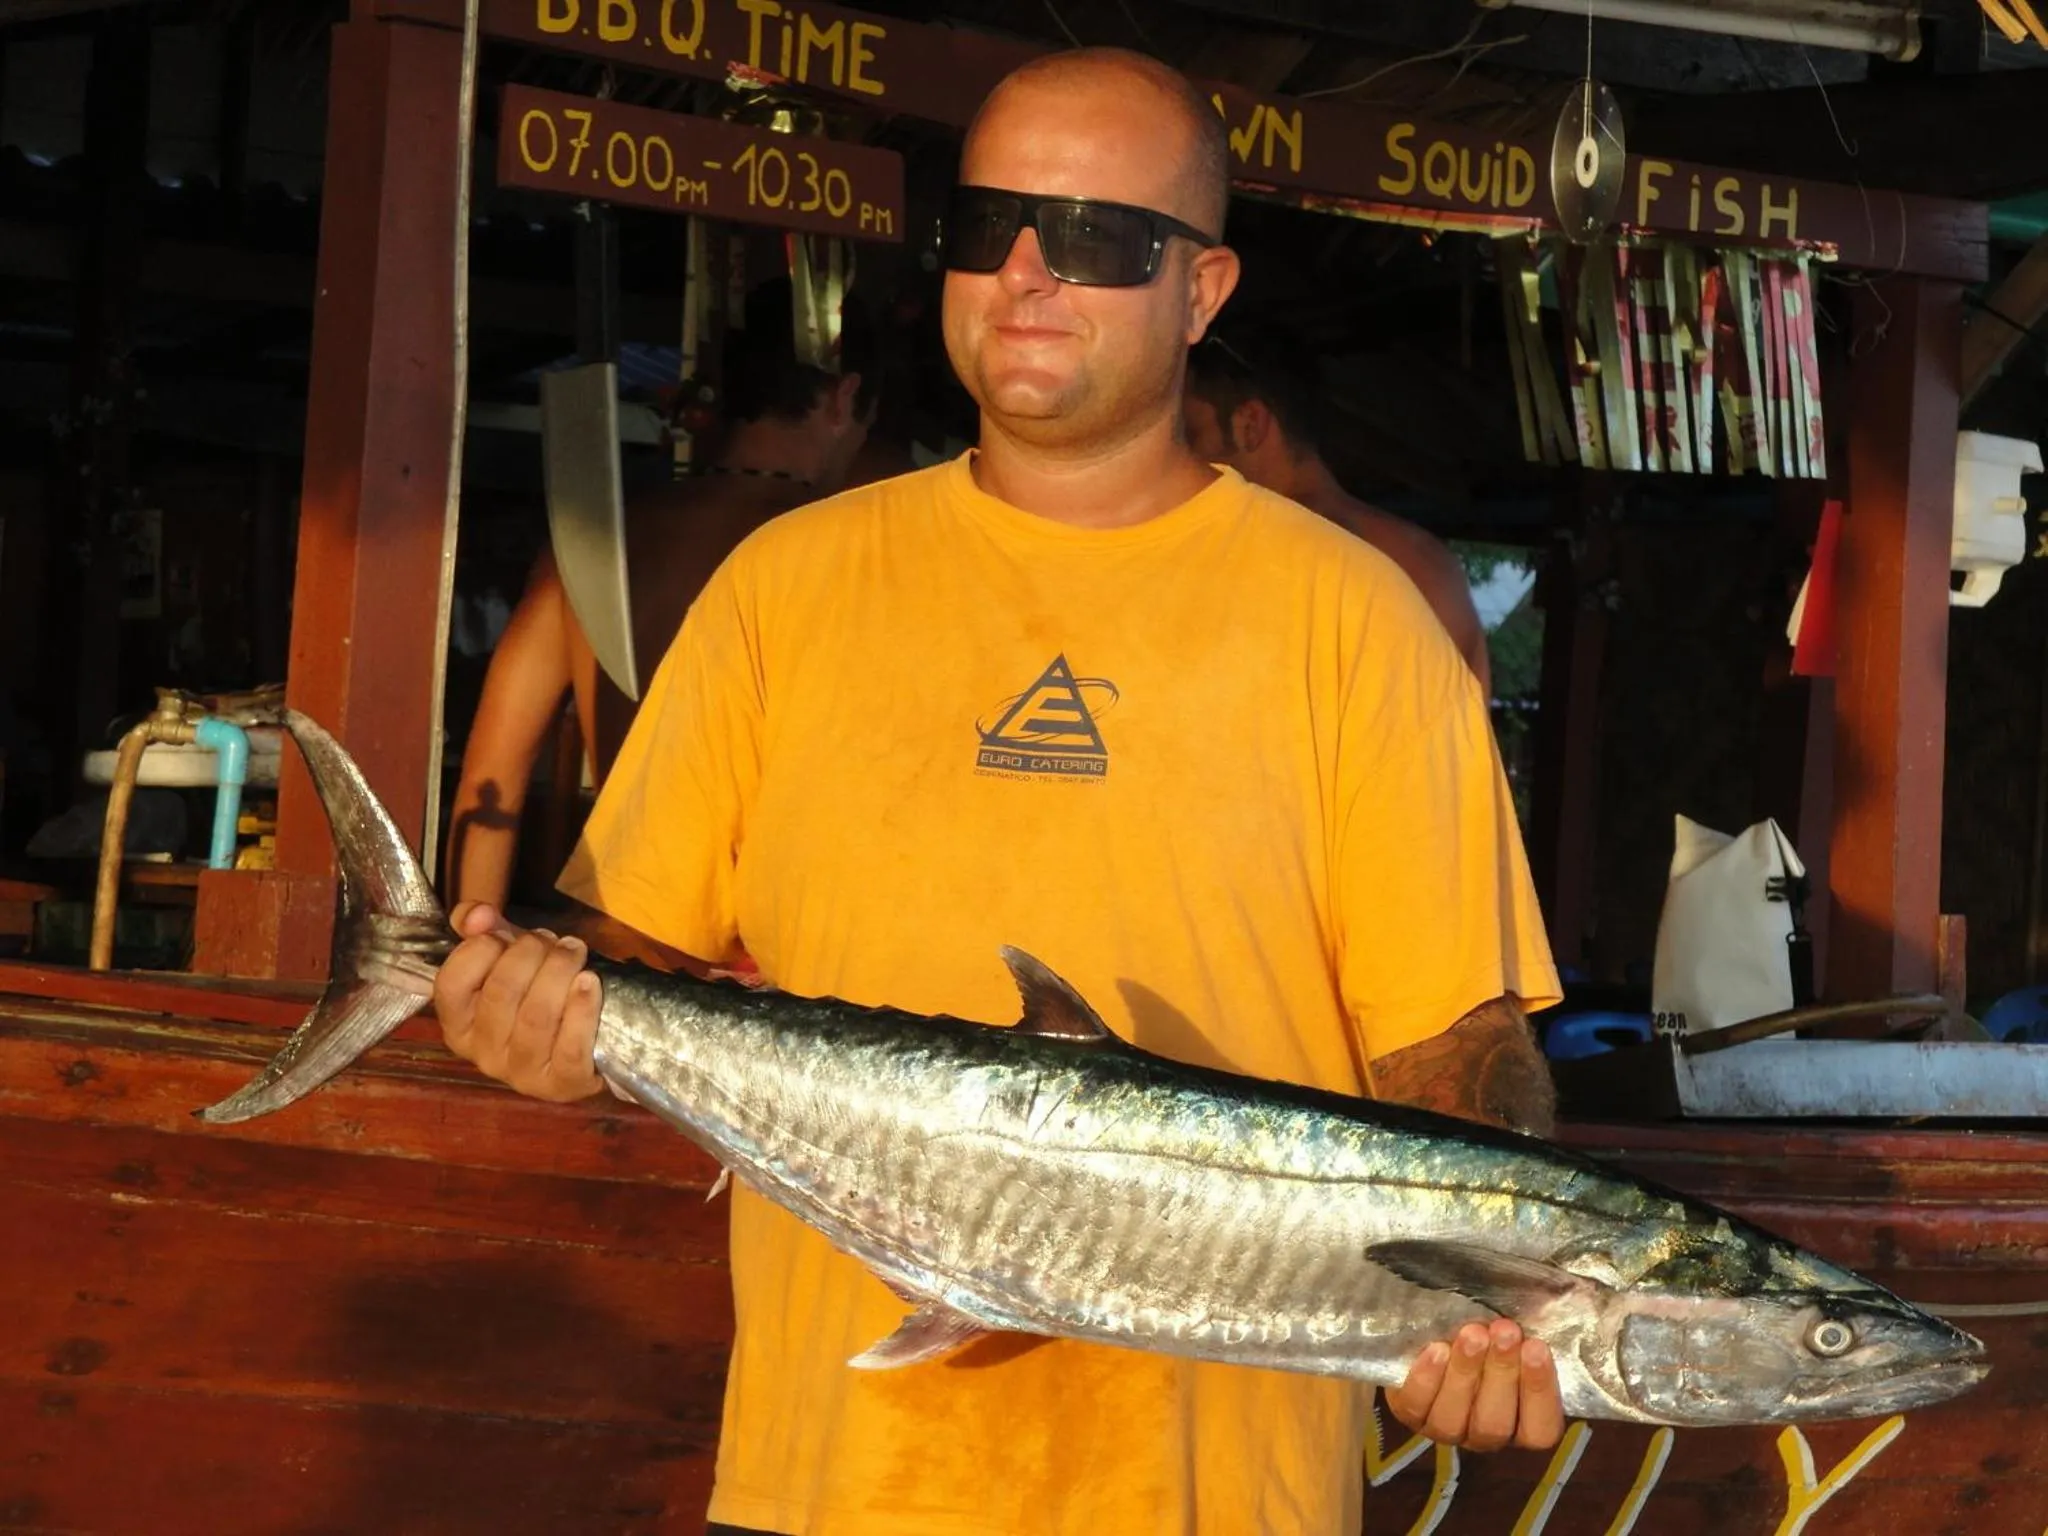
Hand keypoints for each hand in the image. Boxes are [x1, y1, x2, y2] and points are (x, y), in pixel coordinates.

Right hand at [433, 901, 605, 1101]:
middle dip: (532, 952)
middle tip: (554, 942)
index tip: (504, 935)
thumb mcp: (508, 960)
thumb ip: (484, 932)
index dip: (480, 948)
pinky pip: (570, 1045)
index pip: (450, 983)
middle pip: (501, 991)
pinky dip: (582, 1008)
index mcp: (459, 1024)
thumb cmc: (538, 996)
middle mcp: (483, 1053)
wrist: (590, 1045)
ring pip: (537, 1014)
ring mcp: (521, 1074)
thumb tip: (476, 914)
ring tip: (575, 952)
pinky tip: (590, 982)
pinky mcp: (562, 1085)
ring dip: (560, 971)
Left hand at [1384, 1321, 1563, 1452]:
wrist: (1429, 1336)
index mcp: (1522, 1424)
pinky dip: (1427, 1379)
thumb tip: (1553, 1302)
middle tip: (1505, 1330)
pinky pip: (1417, 1406)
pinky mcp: (1412, 1415)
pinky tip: (1436, 1349)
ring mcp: (1446, 1429)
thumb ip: (1530, 1334)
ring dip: (1466, 1373)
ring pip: (1454, 1418)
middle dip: (1502, 1373)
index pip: (1541, 1430)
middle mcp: (1485, 1434)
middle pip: (1496, 1423)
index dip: (1541, 1392)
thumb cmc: (1487, 1337)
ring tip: (1473, 1334)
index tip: (1538, 1347)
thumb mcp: (1511, 1336)